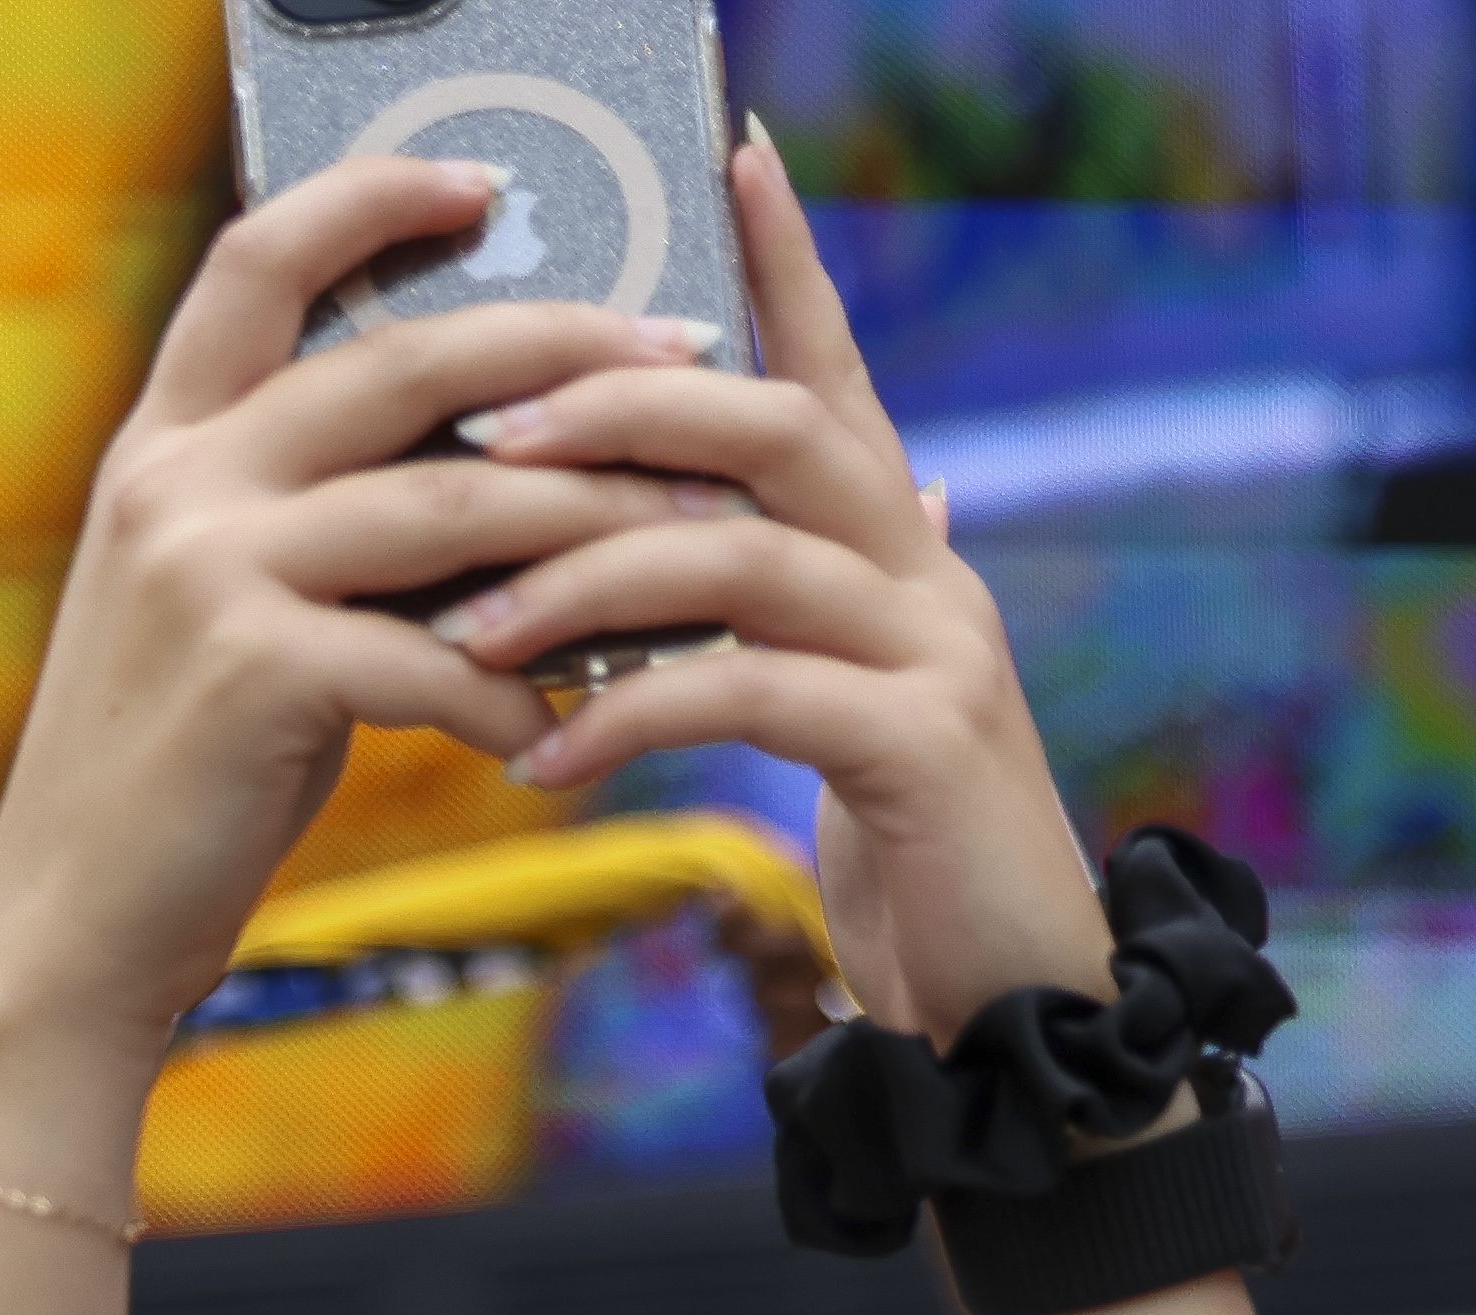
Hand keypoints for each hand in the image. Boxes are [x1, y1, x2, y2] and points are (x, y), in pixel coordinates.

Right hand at [0, 159, 689, 1065]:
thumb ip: (301, 518)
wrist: (69, 926)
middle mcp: (176, 484)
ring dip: (596, 520)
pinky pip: (441, 657)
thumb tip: (489, 470)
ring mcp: (209, 573)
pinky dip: (526, 691)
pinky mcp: (257, 674)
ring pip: (456, 503)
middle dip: (565, 347)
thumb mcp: (209, 607)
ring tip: (696, 534)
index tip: (485, 183)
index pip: (259, 260)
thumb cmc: (170, 774)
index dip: (371, 199)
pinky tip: (573, 724)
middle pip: (404, 361)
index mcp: (162, 446)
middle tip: (684, 359)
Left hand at [429, 133, 1113, 1045]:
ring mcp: (935, 645)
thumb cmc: (898, 851)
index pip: (829, 362)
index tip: (727, 145)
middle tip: (479, 443)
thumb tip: (723, 522)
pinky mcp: (924, 745)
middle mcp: (923, 564)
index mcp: (892, 538)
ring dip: (585, 582)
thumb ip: (773, 613)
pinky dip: (630, 718)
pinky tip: (539, 762)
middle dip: (619, 416)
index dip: (783, 256)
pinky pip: (752, 696)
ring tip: (463, 636)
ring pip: (745, 553)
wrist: (1012, 1008)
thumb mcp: (822, 711)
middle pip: (775, 425)